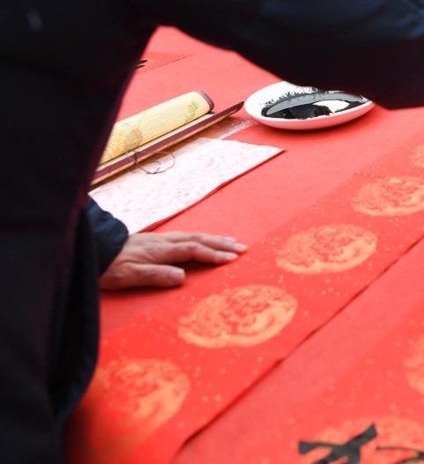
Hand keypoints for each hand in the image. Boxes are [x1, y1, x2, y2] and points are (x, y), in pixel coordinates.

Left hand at [99, 231, 246, 289]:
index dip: (214, 254)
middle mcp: (163, 241)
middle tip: (242, 248)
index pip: (194, 250)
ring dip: (214, 238)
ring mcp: (159, 239)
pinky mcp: (154, 240)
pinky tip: (202, 240)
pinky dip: (200, 238)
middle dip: (222, 243)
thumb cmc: (108, 267)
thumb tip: (183, 277)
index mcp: (161, 251)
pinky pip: (185, 236)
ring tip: (231, 241)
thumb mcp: (129, 276)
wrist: (91, 249)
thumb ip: (156, 276)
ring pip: (193, 235)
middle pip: (198, 239)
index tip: (233, 259)